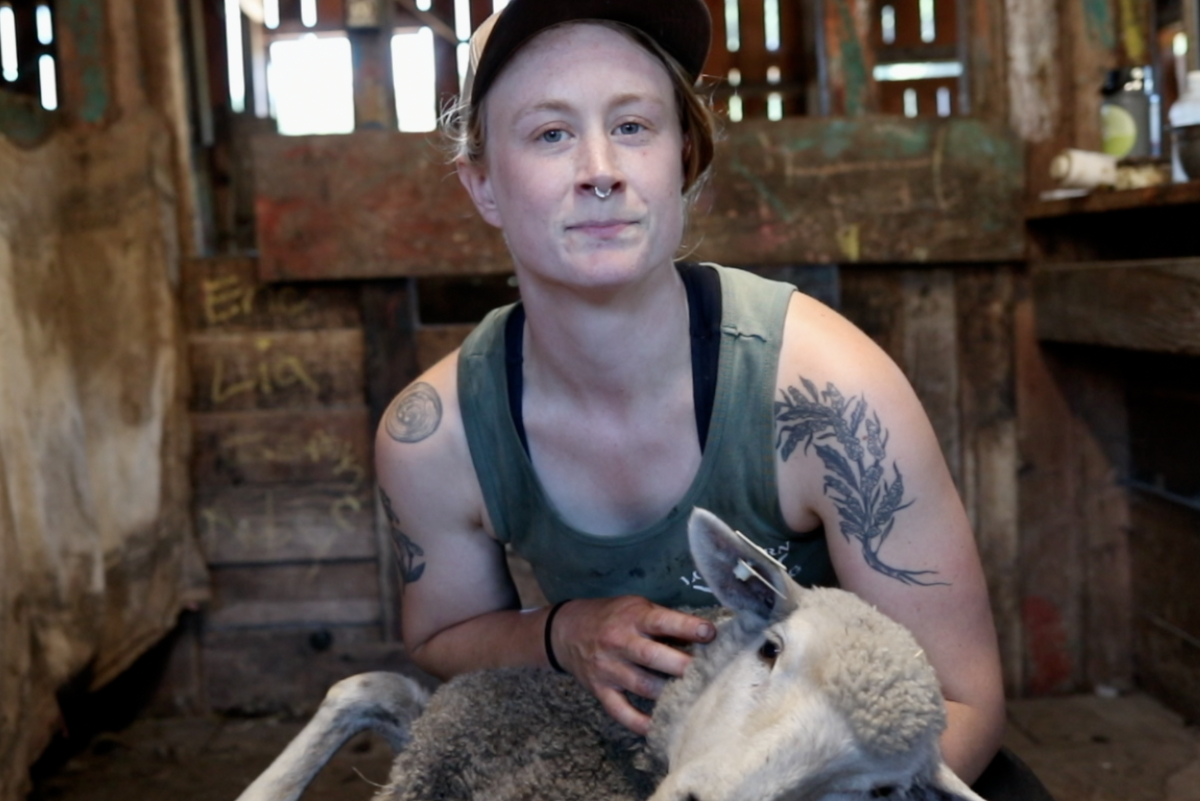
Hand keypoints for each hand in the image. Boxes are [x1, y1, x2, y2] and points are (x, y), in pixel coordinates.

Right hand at [547, 596, 715, 735]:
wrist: (566, 630)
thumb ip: (664, 620)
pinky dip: (639, 723)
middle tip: (709, 673)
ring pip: (642, 686)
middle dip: (682, 666)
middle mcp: (619, 643)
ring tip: (693, 699)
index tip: (710, 633)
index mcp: (632, 618)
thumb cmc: (611, 616)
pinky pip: (621, 711)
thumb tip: (702, 635)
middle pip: (652, 657)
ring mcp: (609, 669)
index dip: (687, 627)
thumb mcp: (635, 606)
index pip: (662, 622)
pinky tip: (659, 728)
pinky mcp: (601, 690)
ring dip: (669, 695)